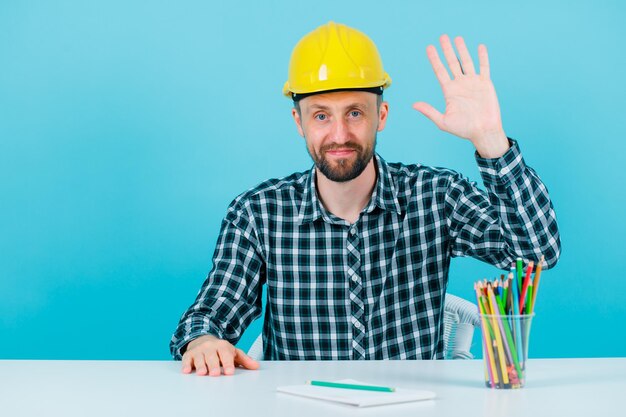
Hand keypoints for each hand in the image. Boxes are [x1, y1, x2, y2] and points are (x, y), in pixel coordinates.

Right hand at [181, 334, 259, 375]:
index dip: (228, 363)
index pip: (225, 354)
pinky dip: (186, 365)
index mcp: (222, 346)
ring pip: (199, 358)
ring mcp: (199, 350)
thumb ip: (244, 359)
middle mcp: (210, 347)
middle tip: (215, 374)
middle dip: (213, 365)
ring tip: (202, 373)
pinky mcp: (189, 354)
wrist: (202, 339)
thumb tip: (256, 366)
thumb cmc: (219, 349)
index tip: (229, 372)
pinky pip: (187, 359)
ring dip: (200, 366)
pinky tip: (186, 371)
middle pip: (212, 356)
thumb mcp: (233, 352)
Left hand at [413, 34, 509, 157]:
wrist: (483, 132)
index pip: (440, 71)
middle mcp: (460, 84)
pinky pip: (484, 67)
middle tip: (442, 37)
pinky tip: (480, 47)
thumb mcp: (443, 121)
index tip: (429, 48)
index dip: (434, 59)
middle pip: (452, 63)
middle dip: (447, 50)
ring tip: (457, 38)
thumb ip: (429, 111)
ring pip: (466, 62)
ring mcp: (473, 83)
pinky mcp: (485, 84)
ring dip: (462, 50)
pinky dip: (482, 57)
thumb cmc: (463, 129)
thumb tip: (414, 105)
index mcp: (449, 91)